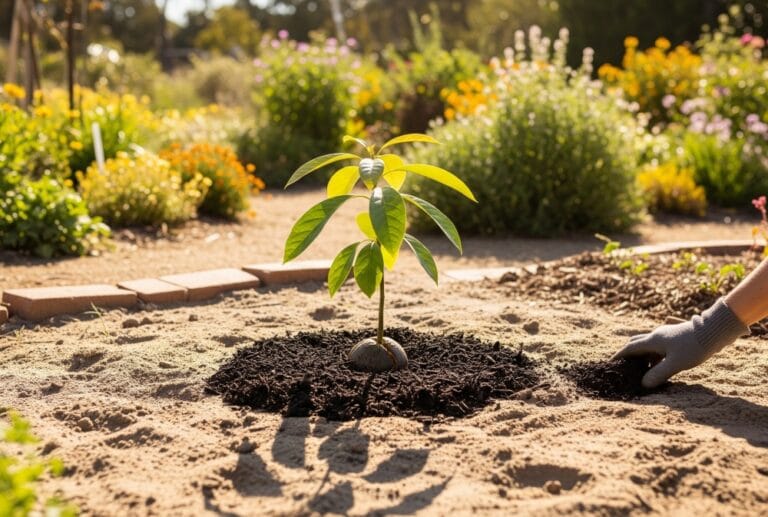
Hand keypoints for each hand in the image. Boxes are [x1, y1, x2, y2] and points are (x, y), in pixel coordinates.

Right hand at [613, 299, 748, 387]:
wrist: (714, 331)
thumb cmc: (694, 347)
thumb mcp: (676, 363)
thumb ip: (658, 374)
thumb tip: (643, 385)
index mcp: (653, 340)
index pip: (630, 348)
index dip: (619, 356)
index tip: (610, 363)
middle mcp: (656, 335)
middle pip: (636, 343)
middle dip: (629, 354)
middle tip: (624, 366)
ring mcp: (666, 335)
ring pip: (648, 345)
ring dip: (642, 356)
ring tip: (642, 371)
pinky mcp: (675, 338)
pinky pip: (658, 347)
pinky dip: (653, 356)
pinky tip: (659, 365)